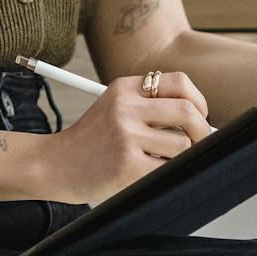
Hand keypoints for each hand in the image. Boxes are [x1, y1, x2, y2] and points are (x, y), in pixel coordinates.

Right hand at [43, 72, 215, 204]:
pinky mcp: (128, 164)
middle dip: (202, 130)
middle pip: (188, 111)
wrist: (54, 164)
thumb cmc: (90, 141)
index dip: (198, 101)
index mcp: (124, 88)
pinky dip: (167, 173)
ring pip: (183, 144)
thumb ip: (150, 107)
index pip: (179, 82)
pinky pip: (168, 169)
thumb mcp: (114, 107)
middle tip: (198, 143)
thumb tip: (201, 121)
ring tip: (163, 161)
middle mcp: (125, 107)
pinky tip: (149, 173)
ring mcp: (126, 135)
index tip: (199, 117)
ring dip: (181, 157)